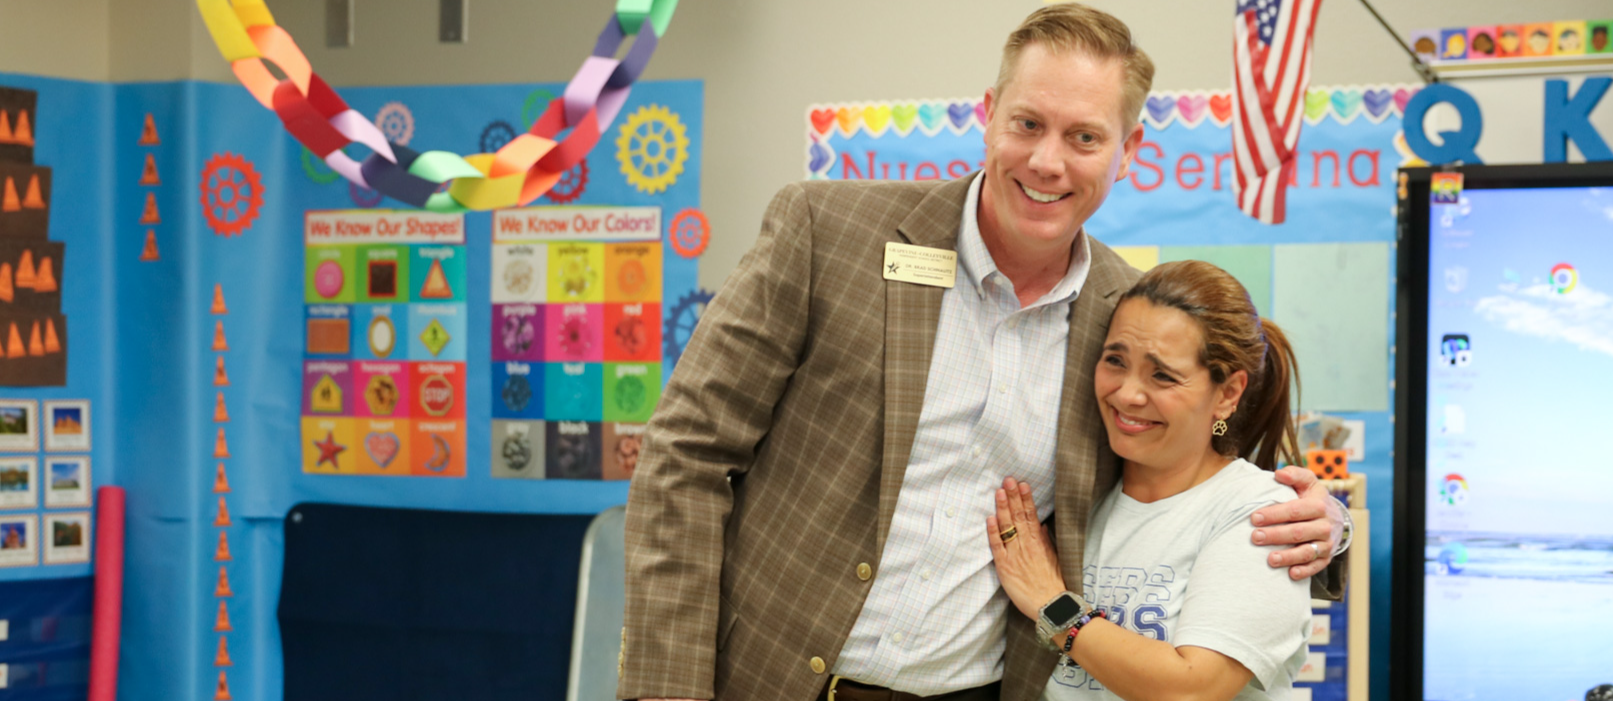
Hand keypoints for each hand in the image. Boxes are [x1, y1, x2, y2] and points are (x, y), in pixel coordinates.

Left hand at [986, 477, 1067, 619]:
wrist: (1052, 607)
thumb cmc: (1054, 584)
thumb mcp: (1055, 559)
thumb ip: (1046, 541)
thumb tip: (1040, 525)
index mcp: (1039, 543)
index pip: (1031, 515)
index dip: (1026, 499)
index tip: (1022, 484)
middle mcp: (1027, 546)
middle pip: (1019, 517)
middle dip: (1013, 497)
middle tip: (1008, 479)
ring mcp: (1015, 555)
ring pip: (1008, 527)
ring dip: (1003, 508)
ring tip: (1000, 491)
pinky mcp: (1005, 568)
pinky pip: (997, 547)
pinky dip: (993, 532)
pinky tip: (990, 518)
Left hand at [1250, 466, 1343, 579]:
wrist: (1333, 517)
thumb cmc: (1312, 498)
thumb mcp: (1307, 482)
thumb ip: (1294, 475)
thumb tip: (1279, 473)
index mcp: (1319, 505)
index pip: (1295, 510)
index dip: (1275, 514)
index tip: (1254, 517)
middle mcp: (1324, 525)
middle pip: (1299, 532)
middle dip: (1276, 535)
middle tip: (1255, 537)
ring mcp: (1326, 543)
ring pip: (1308, 552)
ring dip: (1288, 557)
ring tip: (1270, 560)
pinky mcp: (1326, 558)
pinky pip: (1316, 566)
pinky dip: (1304, 571)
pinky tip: (1290, 574)